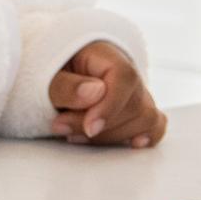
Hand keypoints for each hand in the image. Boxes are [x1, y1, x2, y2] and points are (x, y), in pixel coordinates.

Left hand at [48, 40, 165, 147]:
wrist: (52, 76)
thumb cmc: (48, 74)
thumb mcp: (45, 77)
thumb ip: (66, 85)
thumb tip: (95, 92)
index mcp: (105, 56)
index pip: (124, 76)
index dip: (110, 106)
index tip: (90, 127)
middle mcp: (127, 73)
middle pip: (135, 103)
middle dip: (100, 126)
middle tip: (61, 127)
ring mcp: (136, 93)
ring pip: (146, 118)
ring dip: (113, 136)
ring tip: (75, 135)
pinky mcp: (137, 111)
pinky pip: (155, 124)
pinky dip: (146, 136)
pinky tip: (129, 144)